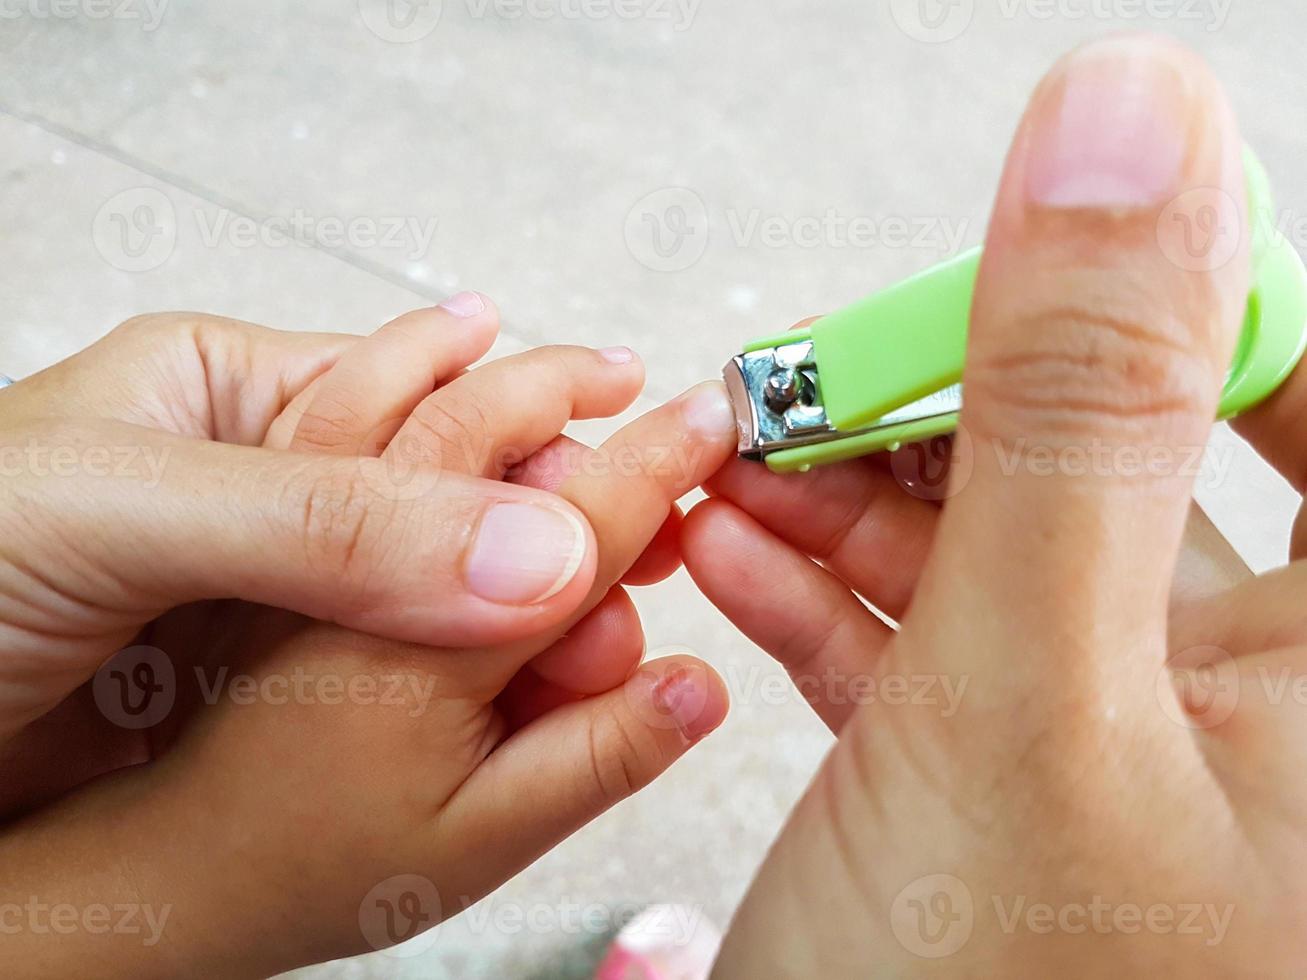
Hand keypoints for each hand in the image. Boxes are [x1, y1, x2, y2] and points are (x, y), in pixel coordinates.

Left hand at [0, 303, 736, 977]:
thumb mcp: (108, 508)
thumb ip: (327, 519)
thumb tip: (542, 546)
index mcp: (234, 392)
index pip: (428, 392)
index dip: (542, 425)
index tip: (648, 460)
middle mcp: (271, 485)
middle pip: (454, 488)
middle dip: (562, 518)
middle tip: (661, 554)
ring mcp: (275, 597)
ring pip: (441, 591)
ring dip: (534, 612)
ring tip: (620, 627)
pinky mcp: (270, 692)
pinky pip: (399, 679)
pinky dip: (474, 687)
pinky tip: (538, 690)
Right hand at [685, 35, 1304, 973]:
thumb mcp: (1024, 697)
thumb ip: (1081, 405)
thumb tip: (1130, 127)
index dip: (1208, 296)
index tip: (1065, 249)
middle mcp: (1265, 726)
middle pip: (1142, 461)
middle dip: (971, 396)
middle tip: (845, 361)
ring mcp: (1123, 759)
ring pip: (1015, 550)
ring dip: (866, 487)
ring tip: (750, 450)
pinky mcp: (1006, 793)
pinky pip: (936, 645)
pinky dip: (831, 586)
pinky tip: (741, 544)